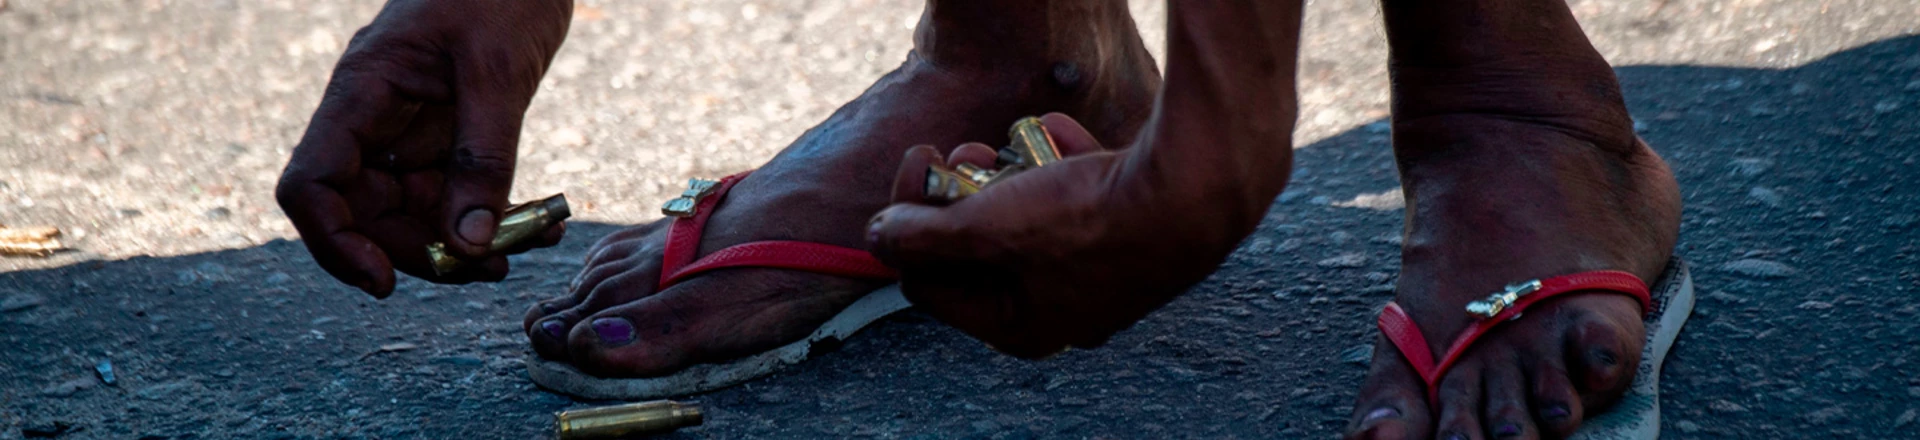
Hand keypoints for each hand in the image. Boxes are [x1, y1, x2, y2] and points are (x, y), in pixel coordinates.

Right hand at [276, 0, 572, 296]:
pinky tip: (537, 228)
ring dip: (462, 246)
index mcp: (361, 94)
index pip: (311, 185)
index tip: (383, 282)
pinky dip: (491, 220)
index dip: (333, 243)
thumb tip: (468, 246)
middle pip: (363, 214)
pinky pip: (455, 196)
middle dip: (416, 254)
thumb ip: (483, 157)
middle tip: (487, 271)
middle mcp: (374, 121)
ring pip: (412, 215)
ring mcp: (409, 133)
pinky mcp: (448, 138)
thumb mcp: (497, 73)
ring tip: (522, 252)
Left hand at [867, 114, 1269, 357]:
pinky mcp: (1125, 231)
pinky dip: (1057, 163)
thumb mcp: (987, 226)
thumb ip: (923, 234)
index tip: (917, 162)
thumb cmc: (1091, 220)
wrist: (1193, 188)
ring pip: (1023, 218)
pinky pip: (1071, 198)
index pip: (929, 283)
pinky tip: (1056, 134)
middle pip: (977, 250)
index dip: (909, 221)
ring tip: (1007, 142)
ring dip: (1006, 174)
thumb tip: (878, 236)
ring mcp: (1097, 272)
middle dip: (960, 193)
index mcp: (1019, 328)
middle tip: (961, 150)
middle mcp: (1060, 311)